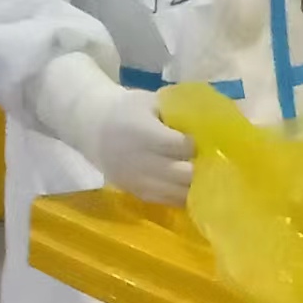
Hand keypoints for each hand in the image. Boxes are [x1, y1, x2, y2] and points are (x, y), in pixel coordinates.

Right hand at [32, 52, 194, 206]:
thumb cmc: (126, 110)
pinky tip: (192, 187)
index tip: (206, 139)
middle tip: (211, 160)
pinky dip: (182, 195)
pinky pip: (167, 201)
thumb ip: (178, 112)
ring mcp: (139, 181)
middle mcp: (141, 161)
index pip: (183, 147)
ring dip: (195, 186)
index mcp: (145, 134)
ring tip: (206, 176)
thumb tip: (210, 122)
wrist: (91, 128)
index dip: (198, 144)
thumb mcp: (151, 101)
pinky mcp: (137, 193)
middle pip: (184, 174)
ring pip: (178, 193)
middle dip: (202, 168)